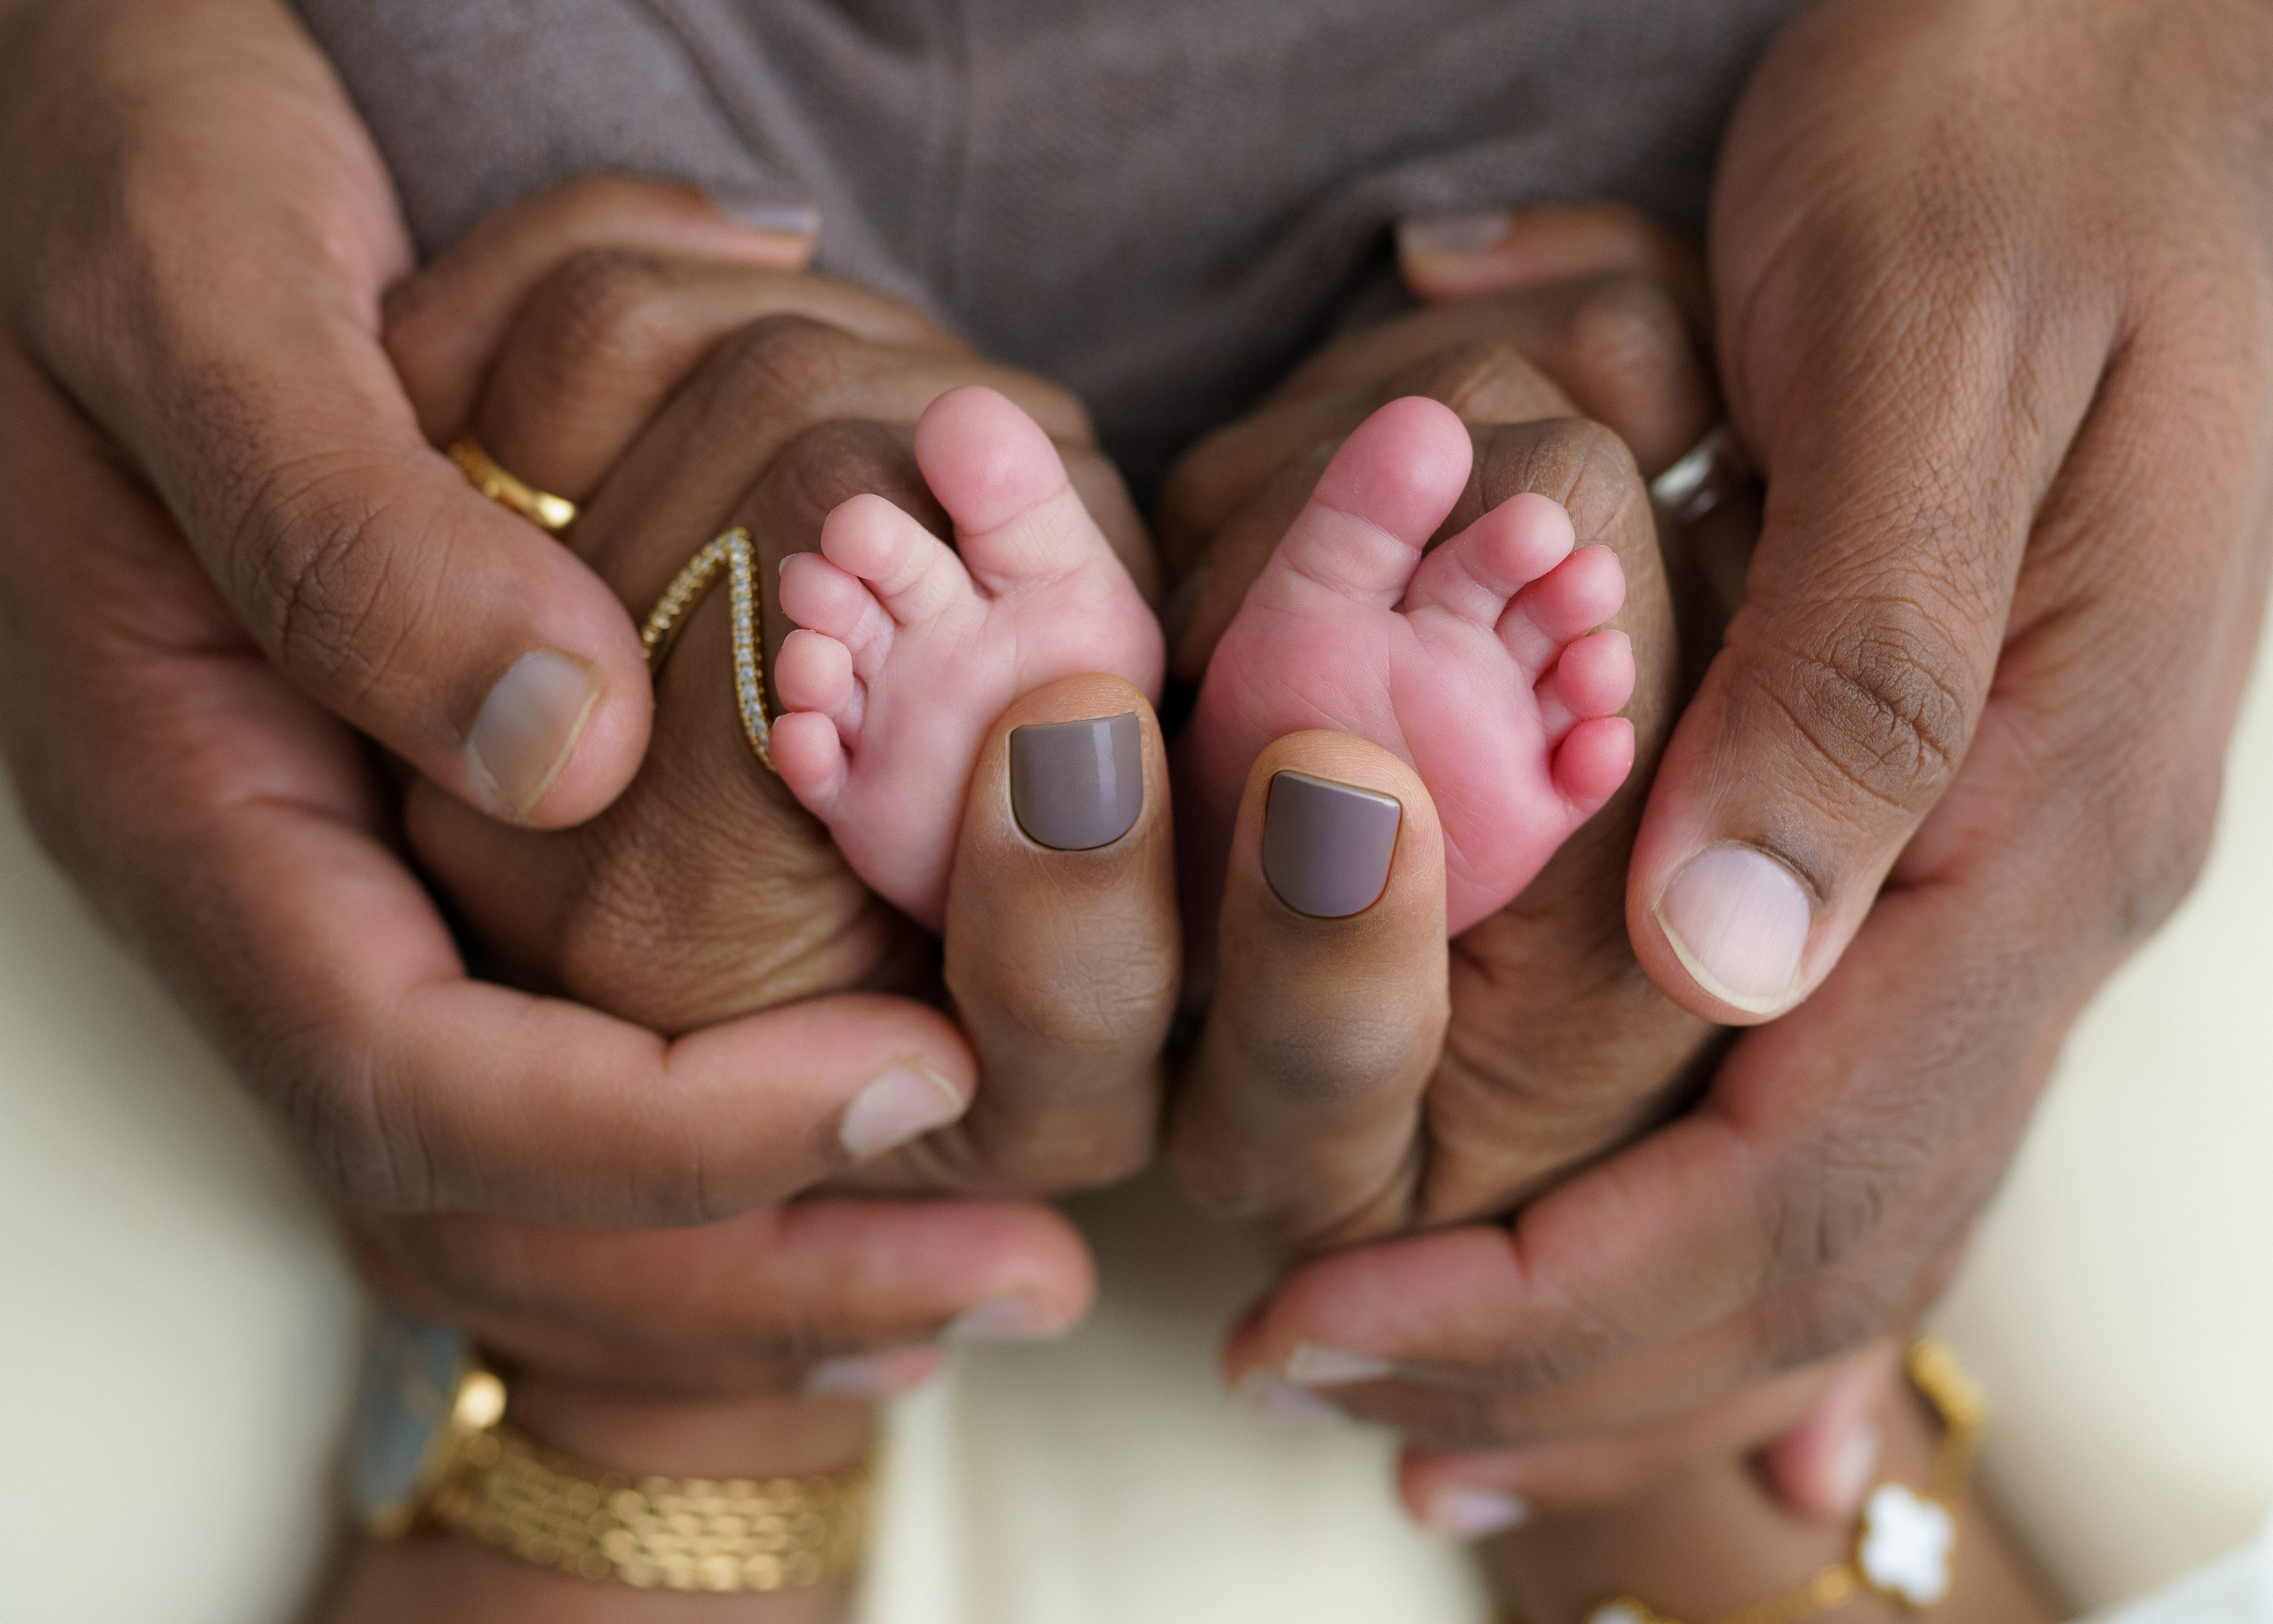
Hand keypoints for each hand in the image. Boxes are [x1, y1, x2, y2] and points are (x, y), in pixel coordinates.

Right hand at [0, 28, 1134, 1413]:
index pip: (418, 1073)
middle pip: (491, 1198)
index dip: (670, 1124)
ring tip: (991, 1261)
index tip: (914, 1071)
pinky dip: (735, 1156)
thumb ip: (348, 529)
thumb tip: (559, 750)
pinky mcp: (435, 847)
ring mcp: (357, 879)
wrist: (107, 112)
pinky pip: (571, 1078)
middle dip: (758, 1265)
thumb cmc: (126, 155)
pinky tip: (897, 1141)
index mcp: (199, 793)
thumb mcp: (206, 291)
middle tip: (1016, 1268)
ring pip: (534, 1187)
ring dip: (768, 1253)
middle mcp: (283, 881)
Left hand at [1214, 0, 2272, 1512]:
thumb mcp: (1923, 352)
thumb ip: (1856, 666)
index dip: (1557, 1287)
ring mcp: (2030, 859)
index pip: (1793, 1148)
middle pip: (1818, 1228)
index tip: (1342, 1345)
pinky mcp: (1973, 815)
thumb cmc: (2013, 135)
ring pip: (1850, 1199)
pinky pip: (1879, 1106)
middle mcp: (2051, 871)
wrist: (2137, 23)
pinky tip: (1692, 1352)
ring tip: (1449, 1417)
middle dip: (1564, 1347)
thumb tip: (1735, 965)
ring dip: (1639, 1333)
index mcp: (2044, 789)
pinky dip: (1751, 1252)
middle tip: (1333, 1401)